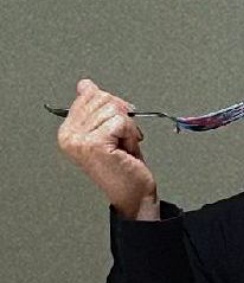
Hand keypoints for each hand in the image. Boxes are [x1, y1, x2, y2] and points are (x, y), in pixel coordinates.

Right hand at [57, 79, 158, 219]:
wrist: (133, 195)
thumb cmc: (124, 167)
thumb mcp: (109, 131)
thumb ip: (96, 108)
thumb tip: (85, 84)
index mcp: (67, 130)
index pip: (90, 95)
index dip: (113, 105)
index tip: (121, 125)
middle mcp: (68, 135)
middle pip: (102, 98)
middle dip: (122, 116)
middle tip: (124, 140)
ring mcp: (79, 140)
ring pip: (114, 109)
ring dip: (128, 128)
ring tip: (125, 147)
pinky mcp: (94, 144)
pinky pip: (121, 122)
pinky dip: (131, 134)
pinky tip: (128, 150)